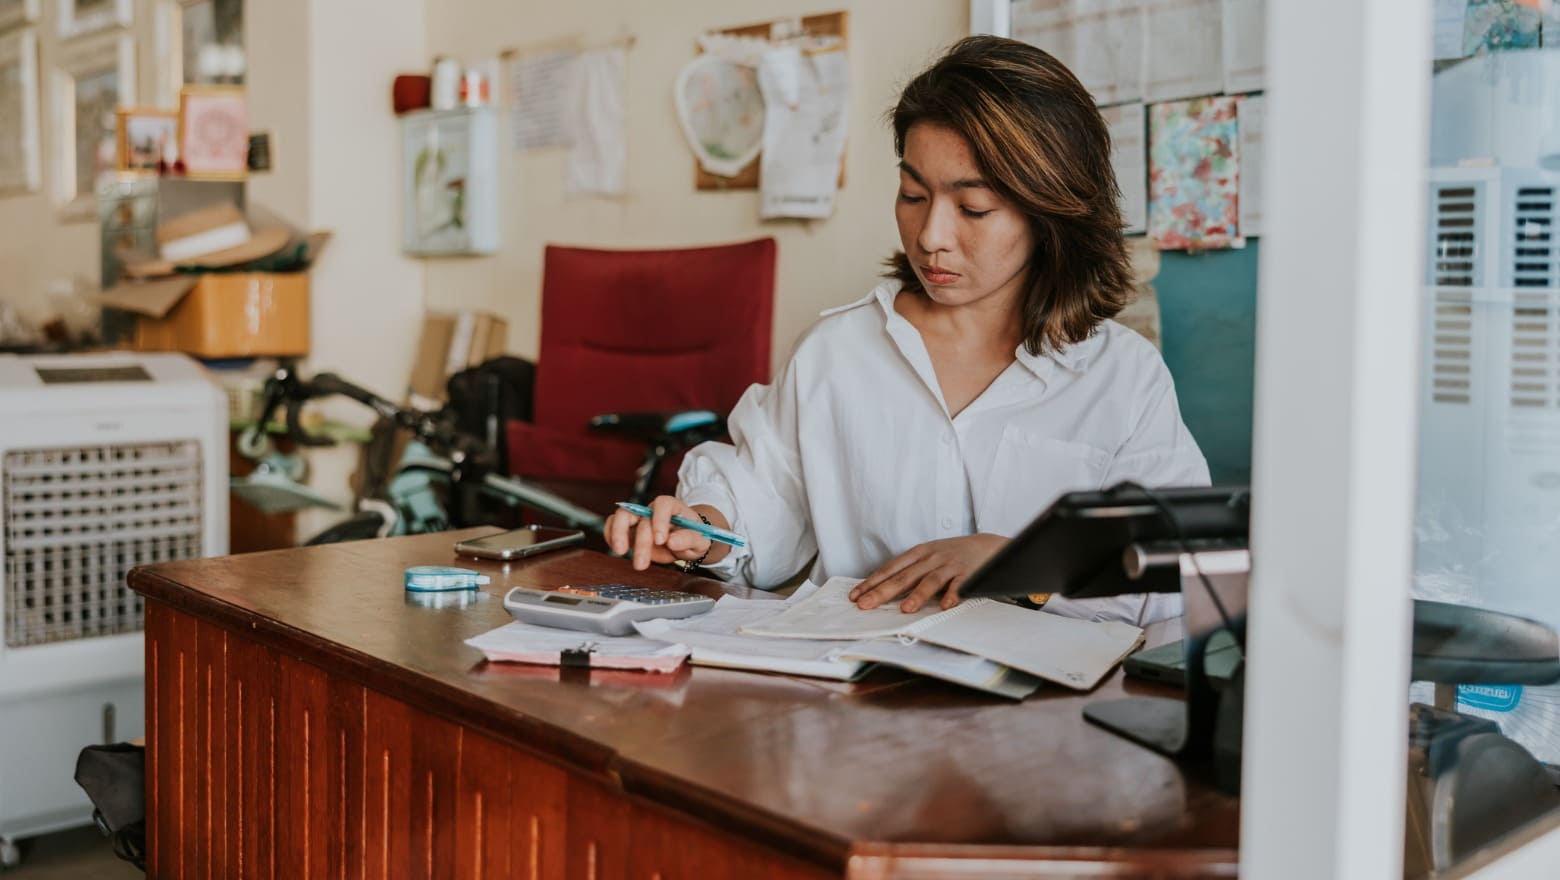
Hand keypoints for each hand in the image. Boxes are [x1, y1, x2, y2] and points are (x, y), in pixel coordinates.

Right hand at [604, 495, 717, 571]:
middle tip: (641, 563)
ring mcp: (640, 518)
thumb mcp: (700, 540)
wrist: (687, 542)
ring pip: (622, 515)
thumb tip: (672, 541)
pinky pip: (614, 524)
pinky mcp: (629, 529)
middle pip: (640, 515)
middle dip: (640, 540)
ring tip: (620, 551)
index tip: (661, 540)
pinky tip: (617, 549)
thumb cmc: (695, 537)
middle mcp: (653, 510)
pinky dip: (610, 535)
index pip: (663, 504)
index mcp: (673, 507)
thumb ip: (688, 539)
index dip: (659, 520)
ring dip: (618, 533)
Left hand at [849, 534, 1009, 612]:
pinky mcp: (969, 573)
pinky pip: (960, 585)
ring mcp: (950, 565)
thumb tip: (882, 589)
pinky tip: (945, 605)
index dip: (872, 582)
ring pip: (931, 580)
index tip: (856, 595)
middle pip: (904, 576)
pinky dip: (953, 595)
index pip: (890, 569)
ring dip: (918, 595)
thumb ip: (909, 570)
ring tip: (905, 609)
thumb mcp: (929, 555)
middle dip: (883, 591)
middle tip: (866, 604)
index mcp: (918, 553)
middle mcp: (932, 558)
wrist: (989, 546)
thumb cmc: (953, 554)